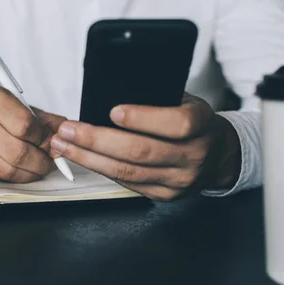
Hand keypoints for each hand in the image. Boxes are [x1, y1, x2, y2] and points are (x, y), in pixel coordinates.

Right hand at [0, 86, 66, 182]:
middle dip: (42, 161)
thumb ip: (46, 121)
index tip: (53, 143)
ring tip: (40, 166)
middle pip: (18, 151)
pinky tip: (25, 170)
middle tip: (51, 161)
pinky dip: (19, 177)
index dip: (44, 139)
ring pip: (10, 168)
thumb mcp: (21, 107)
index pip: (25, 125)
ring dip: (32, 172)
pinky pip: (0, 176)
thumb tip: (66, 134)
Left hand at [50, 94, 240, 200]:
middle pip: (141, 151)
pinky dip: (102, 169)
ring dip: (90, 158)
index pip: (177, 124)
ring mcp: (179, 180)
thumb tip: (112, 89)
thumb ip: (157, 98)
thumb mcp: (186, 101)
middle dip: (97, 140)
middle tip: (68, 130)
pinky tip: (83, 158)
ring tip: (64, 145)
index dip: (142, 118)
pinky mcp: (165, 195)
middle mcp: (193, 156)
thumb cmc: (195, 122)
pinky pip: (128, 182)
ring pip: (129, 171)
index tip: (113, 111)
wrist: (219, 156)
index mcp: (203, 125)